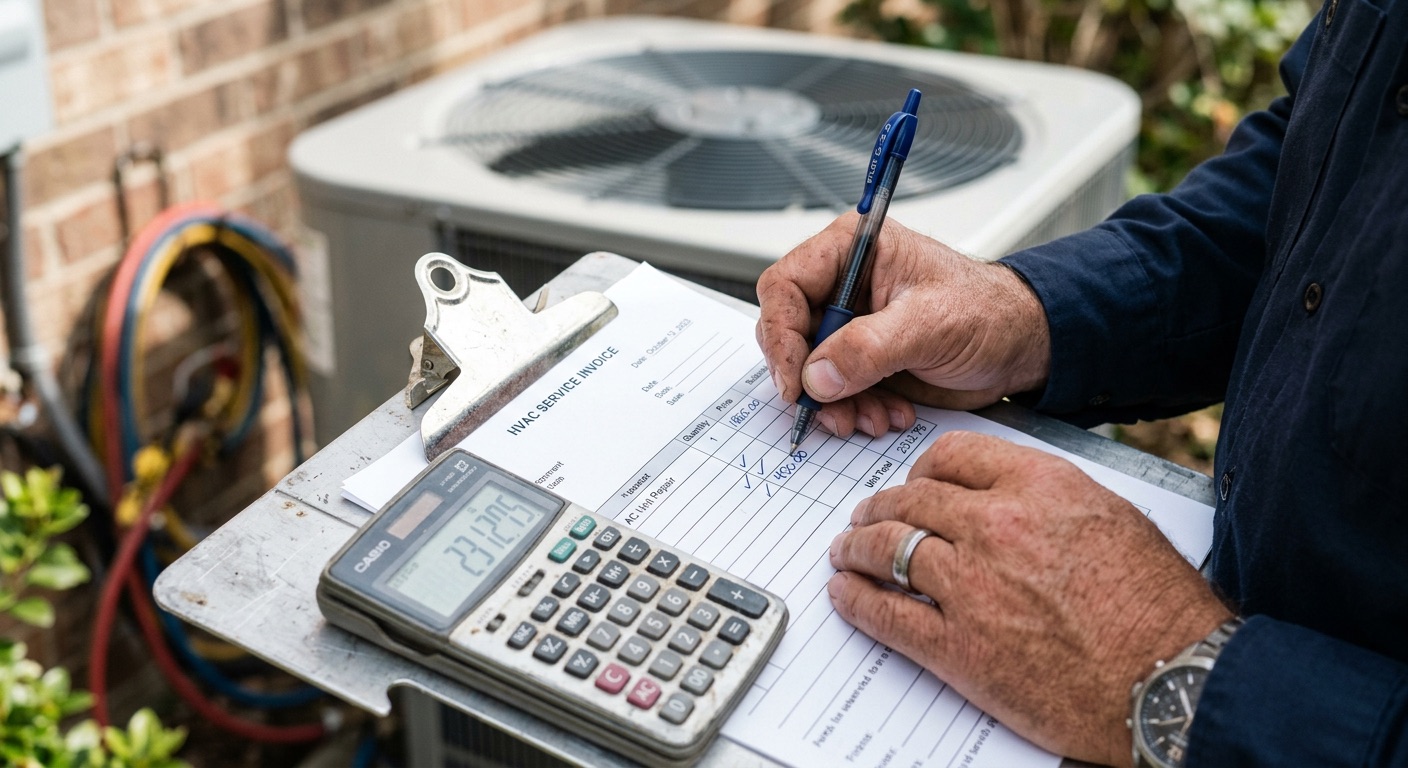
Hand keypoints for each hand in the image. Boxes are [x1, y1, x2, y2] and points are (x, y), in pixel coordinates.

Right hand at [756, 213, 1050, 438]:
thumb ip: (870, 347)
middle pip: (790, 332)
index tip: (794, 381)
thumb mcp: (930, 324)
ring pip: (809, 369)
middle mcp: (842, 284)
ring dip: (835, 403)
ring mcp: (850, 325)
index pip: (785, 286)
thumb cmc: (989, 312)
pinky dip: (854, 410)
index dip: (781, 335)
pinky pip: (834, 391)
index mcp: (853, 250)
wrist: (1020, 347)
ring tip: (872, 417)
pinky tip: (887, 415)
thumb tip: (816, 375)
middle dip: (810, 379)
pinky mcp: (861, 360)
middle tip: (828, 410)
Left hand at [827, 431, 1231, 765]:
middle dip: (880, 508)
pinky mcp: (958, 648)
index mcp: (1038, 487)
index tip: (914, 481)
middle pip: (911, 501)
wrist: (1170, 679)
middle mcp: (996, 527)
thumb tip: (1017, 496)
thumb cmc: (1157, 607)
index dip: (922, 470)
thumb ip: (1052, 498)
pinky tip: (846, 594)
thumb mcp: (1111, 518)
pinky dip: (857, 600)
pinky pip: (886, 613)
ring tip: (847, 551)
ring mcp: (971, 587)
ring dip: (858, 548)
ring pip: (888, 549)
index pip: (952, 456)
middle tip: (866, 516)